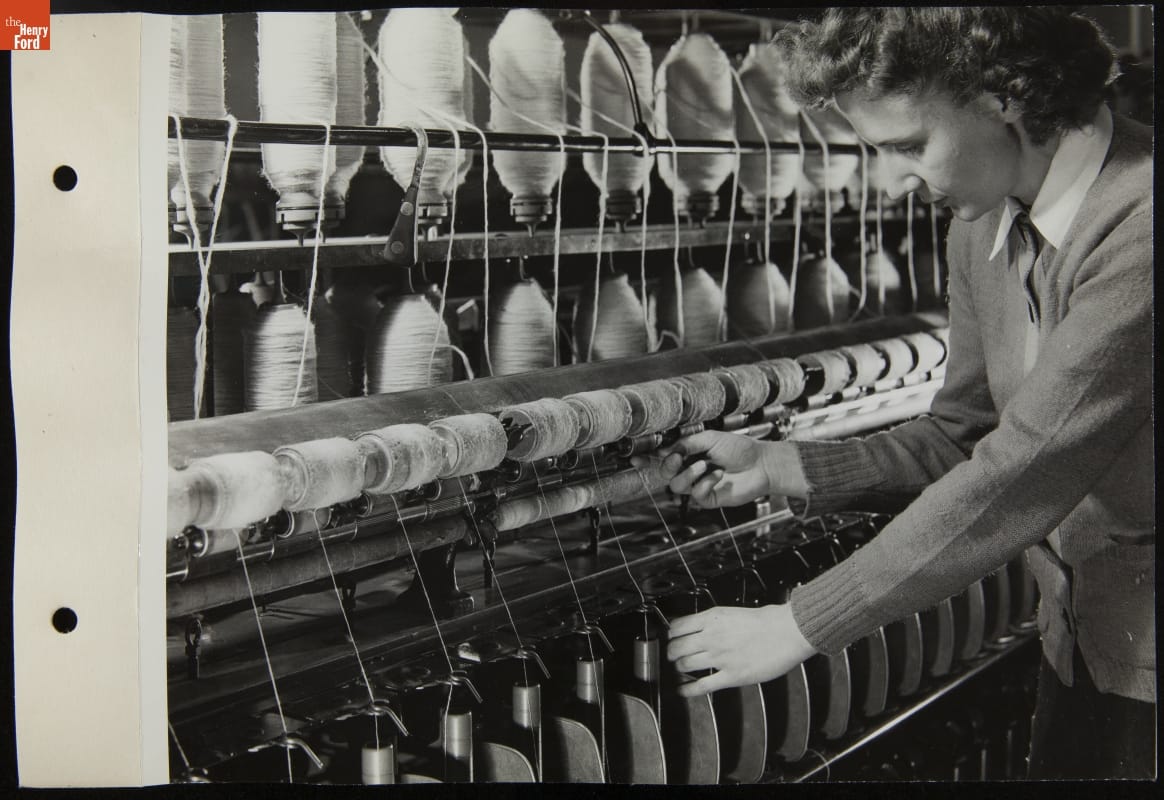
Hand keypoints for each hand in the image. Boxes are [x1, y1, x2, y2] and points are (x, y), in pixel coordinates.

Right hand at [630, 431, 806, 508]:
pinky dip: (706, 483)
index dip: (648, 458)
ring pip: (678, 486)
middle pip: (665, 473)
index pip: (663, 457)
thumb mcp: (709, 438)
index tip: (636, 457)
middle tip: (679, 459)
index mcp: (689, 454)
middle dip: (669, 466)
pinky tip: (719, 475)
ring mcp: (699, 485)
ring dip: (690, 474)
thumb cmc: (739, 448)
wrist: (761, 464)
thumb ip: (686, 444)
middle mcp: (691, 470)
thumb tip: (666, 449)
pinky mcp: (708, 499)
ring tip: (707, 465)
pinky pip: (695, 494)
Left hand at [666, 604, 817, 696]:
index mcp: (712, 618)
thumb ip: (714, 620)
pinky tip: (683, 690)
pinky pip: (702, 685)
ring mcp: (720, 657)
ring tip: (680, 669)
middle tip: (672, 655)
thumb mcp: (732, 612)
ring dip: (679, 668)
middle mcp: (712, 637)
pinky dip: (688, 690)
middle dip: (671, 652)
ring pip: (685, 664)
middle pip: (677, 647)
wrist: (787, 631)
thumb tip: (699, 626)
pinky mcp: (731, 676)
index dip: (670, 634)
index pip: (678, 626)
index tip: (671, 637)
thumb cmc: (767, 621)